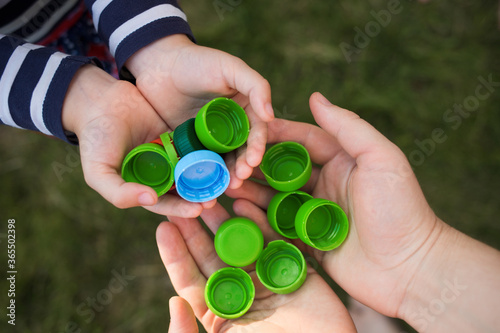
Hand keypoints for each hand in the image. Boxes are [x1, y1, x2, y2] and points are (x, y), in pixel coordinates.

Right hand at [62, 65, 214, 216]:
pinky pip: (197, 145)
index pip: (165, 203)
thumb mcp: (98, 171)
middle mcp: (160, 175)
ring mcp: (172, 155)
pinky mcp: (181, 136)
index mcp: (143, 187)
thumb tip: (150, 200)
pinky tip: (224, 154)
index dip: (181, 208)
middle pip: (184, 188)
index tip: (197, 210)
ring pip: (194, 168)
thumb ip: (118, 191)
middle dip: (200, 195)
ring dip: (208, 175)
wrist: (101, 101)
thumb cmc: (96, 139)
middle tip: (217, 197)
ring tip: (225, 180)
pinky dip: (209, 151)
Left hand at [125, 34, 273, 187]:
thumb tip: (271, 115)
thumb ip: (255, 86)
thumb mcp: (230, 68)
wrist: (159, 66)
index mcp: (246, 109)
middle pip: (241, 151)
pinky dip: (204, 174)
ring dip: (226, 175)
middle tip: (239, 179)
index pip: (256, 132)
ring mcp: (211, 139)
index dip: (256, 147)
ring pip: (223, 160)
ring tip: (226, 187)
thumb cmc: (197, 62)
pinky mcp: (192, 146)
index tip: (253, 161)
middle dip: (242, 166)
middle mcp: (232, 127)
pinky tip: (204, 184)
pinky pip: (200, 163)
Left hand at [156, 202, 355, 332]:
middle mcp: (240, 290)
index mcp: (219, 311)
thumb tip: (173, 302)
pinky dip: (260, 221)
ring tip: (209, 196)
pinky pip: (273, 240)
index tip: (163, 229)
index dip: (176, 254)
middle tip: (183, 203)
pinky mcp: (292, 268)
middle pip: (212, 254)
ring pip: (240, 242)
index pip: (190, 279)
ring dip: (224, 219)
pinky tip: (243, 204)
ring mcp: (266, 277)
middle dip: (197, 229)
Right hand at [225, 92, 440, 317]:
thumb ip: (348, 127)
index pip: (303, 140)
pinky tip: (241, 211)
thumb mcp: (380, 159)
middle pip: (284, 170)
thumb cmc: (400, 209)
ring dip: (254, 191)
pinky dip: (260, 219)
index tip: (249, 130)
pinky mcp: (310, 242)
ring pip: (277, 198)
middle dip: (259, 164)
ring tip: (230, 186)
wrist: (411, 269)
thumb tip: (315, 96)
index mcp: (343, 161)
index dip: (276, 134)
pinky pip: (279, 227)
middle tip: (233, 163)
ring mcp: (316, 215)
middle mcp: (327, 185)